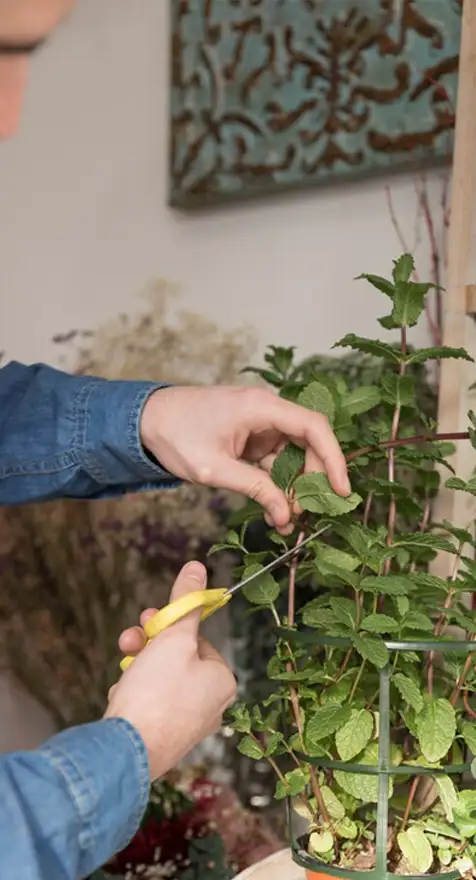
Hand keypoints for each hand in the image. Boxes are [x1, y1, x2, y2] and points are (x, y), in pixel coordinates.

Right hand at [105, 562, 235, 779]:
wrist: (126, 752)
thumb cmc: (157, 693)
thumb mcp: (173, 637)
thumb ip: (186, 601)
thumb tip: (197, 567)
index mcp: (222, 680)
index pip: (198, 640)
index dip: (171, 627)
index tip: (150, 620)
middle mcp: (211, 705)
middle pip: (178, 659)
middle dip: (150, 644)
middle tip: (132, 637)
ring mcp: (187, 725)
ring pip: (161, 679)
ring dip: (138, 665)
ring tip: (123, 666)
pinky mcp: (163, 738)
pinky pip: (149, 703)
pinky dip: (134, 694)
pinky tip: (122, 696)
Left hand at [141, 385, 349, 530]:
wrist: (144, 421)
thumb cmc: (175, 436)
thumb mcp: (215, 469)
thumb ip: (254, 488)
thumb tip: (285, 514)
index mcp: (261, 407)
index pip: (314, 428)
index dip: (333, 458)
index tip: (341, 490)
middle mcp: (266, 411)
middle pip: (308, 442)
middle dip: (312, 479)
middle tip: (306, 512)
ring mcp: (259, 424)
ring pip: (292, 454)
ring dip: (293, 486)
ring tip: (288, 519)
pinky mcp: (250, 437)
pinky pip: (274, 460)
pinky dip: (277, 483)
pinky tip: (275, 508)